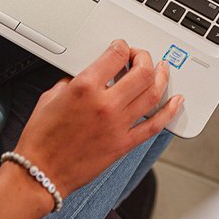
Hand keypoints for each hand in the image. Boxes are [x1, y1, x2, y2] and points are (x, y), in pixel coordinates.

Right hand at [12, 40, 182, 196]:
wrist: (41, 173)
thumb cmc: (41, 138)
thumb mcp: (51, 96)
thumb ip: (74, 80)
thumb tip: (92, 73)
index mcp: (85, 87)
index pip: (116, 54)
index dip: (122, 46)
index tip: (121, 47)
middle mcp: (106, 104)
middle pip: (142, 71)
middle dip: (145, 57)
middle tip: (142, 56)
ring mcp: (118, 125)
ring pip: (153, 94)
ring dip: (162, 77)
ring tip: (162, 69)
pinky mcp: (124, 144)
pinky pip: (154, 125)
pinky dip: (169, 111)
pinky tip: (177, 101)